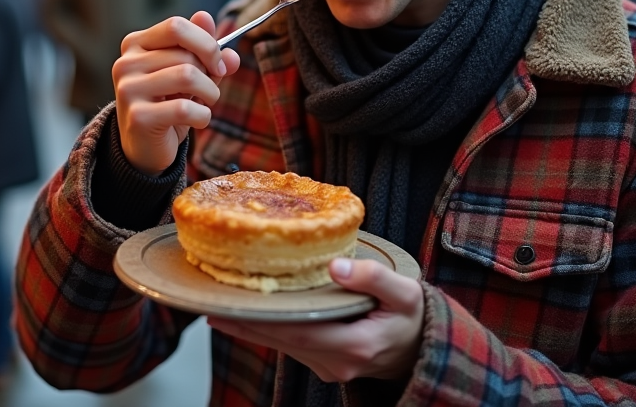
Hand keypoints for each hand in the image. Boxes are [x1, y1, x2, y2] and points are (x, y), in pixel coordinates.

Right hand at [112, 12, 240, 175]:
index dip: (206, 44)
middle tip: (210, 91)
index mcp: (135, 44)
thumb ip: (206, 56)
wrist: (145, 147)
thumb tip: (225, 45)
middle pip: (186, 54)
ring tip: (204, 104)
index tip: (218, 64)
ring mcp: (129, 90)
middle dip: (210, 74)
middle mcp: (126, 63)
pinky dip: (203, 116)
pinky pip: (185, 108)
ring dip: (210, 93)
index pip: (176, 27)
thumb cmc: (168, 104)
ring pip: (187, 76)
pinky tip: (197, 122)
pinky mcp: (138, 117)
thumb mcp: (188, 74)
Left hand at [207, 258, 424, 382]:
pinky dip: (269, 330)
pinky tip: (248, 316)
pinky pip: (292, 346)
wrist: (424, 348)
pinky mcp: (326, 364)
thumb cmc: (413, 316)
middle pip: (282, 341)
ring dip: (252, 328)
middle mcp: (337, 362)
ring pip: (283, 346)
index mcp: (355, 345)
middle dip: (245, 324)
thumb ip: (373, 278)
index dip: (262, 320)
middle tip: (211, 304)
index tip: (232, 306)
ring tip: (221, 306)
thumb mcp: (406, 292)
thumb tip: (336, 267)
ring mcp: (330, 367)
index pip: (298, 331)